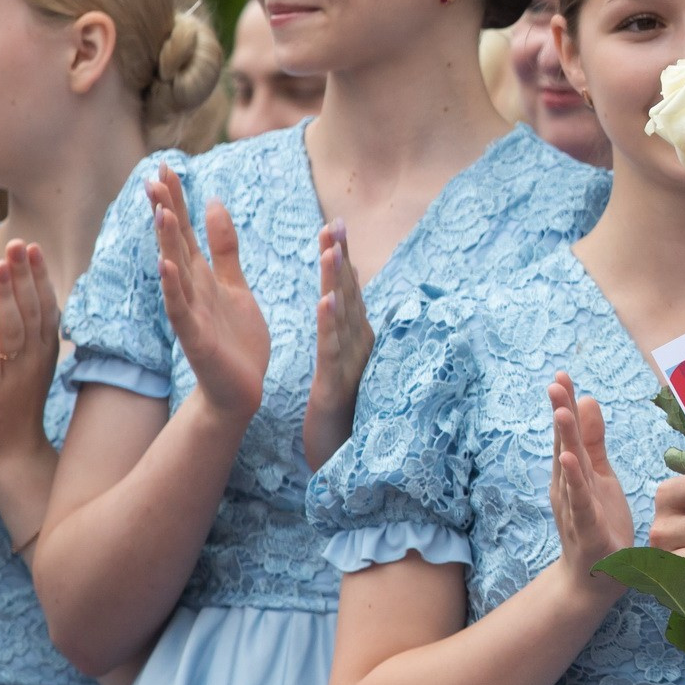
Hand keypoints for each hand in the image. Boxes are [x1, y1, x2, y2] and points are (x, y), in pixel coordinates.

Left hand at [0, 241, 60, 475]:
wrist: (13, 456)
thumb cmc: (20, 412)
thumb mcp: (34, 370)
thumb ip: (35, 340)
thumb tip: (39, 311)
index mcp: (45, 351)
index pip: (45, 305)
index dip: (38, 276)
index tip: (32, 248)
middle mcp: (35, 358)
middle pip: (30, 308)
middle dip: (23, 274)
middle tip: (18, 243)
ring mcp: (14, 373)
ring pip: (12, 326)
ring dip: (6, 294)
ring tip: (0, 263)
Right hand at [150, 167, 270, 423]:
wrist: (240, 389)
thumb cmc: (236, 338)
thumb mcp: (233, 283)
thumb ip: (223, 246)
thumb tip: (213, 203)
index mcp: (201, 275)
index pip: (184, 230)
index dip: (176, 199)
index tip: (164, 166)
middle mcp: (190, 289)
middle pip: (175, 243)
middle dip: (166, 211)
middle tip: (154, 176)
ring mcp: (191, 313)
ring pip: (175, 271)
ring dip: (166, 242)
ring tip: (159, 211)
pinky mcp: (196, 338)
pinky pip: (182, 310)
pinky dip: (173, 289)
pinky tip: (166, 267)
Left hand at [302, 221, 373, 469]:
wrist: (347, 460)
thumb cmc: (348, 416)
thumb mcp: (346, 367)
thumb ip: (349, 337)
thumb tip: (349, 308)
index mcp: (356, 339)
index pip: (348, 292)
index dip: (342, 259)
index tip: (334, 226)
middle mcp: (359, 346)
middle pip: (349, 295)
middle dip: (341, 259)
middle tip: (335, 224)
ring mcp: (350, 364)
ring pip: (343, 317)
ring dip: (338, 282)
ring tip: (331, 251)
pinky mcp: (334, 386)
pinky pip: (332, 351)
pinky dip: (330, 324)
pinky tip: (326, 301)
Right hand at [545, 373, 633, 596]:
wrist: (594, 579)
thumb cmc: (598, 522)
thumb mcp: (600, 476)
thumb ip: (594, 440)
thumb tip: (586, 399)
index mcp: (573, 474)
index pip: (568, 435)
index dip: (566, 405)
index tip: (562, 374)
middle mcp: (568, 489)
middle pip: (564, 446)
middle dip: (561, 414)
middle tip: (557, 383)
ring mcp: (575, 511)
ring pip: (570, 472)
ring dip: (565, 442)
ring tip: (563, 412)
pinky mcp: (588, 533)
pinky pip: (581, 505)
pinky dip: (575, 484)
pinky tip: (570, 461)